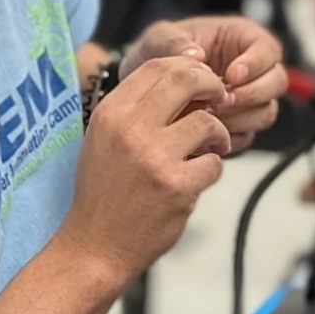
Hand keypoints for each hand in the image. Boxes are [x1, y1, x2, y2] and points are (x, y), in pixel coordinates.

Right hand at [59, 52, 229, 285]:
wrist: (94, 247)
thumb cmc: (102, 194)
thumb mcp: (103, 140)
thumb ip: (135, 110)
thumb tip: (182, 77)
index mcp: (111, 114)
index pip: (157, 67)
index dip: (188, 66)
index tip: (202, 77)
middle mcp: (130, 130)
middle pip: (186, 81)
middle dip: (212, 85)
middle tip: (219, 98)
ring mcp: (155, 158)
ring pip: (207, 123)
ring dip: (218, 134)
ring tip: (210, 148)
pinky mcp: (177, 186)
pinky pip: (214, 164)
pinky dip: (211, 170)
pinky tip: (197, 179)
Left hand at [128, 15, 288, 151]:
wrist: (145, 88)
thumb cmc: (159, 55)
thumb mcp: (159, 38)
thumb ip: (172, 41)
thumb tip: (195, 55)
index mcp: (242, 39)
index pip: (268, 49)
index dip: (256, 63)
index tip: (232, 75)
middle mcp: (252, 71)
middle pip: (276, 82)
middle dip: (252, 94)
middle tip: (223, 101)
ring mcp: (248, 100)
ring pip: (266, 112)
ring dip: (241, 118)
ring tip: (210, 116)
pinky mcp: (238, 126)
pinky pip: (247, 136)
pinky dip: (228, 136)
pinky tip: (204, 133)